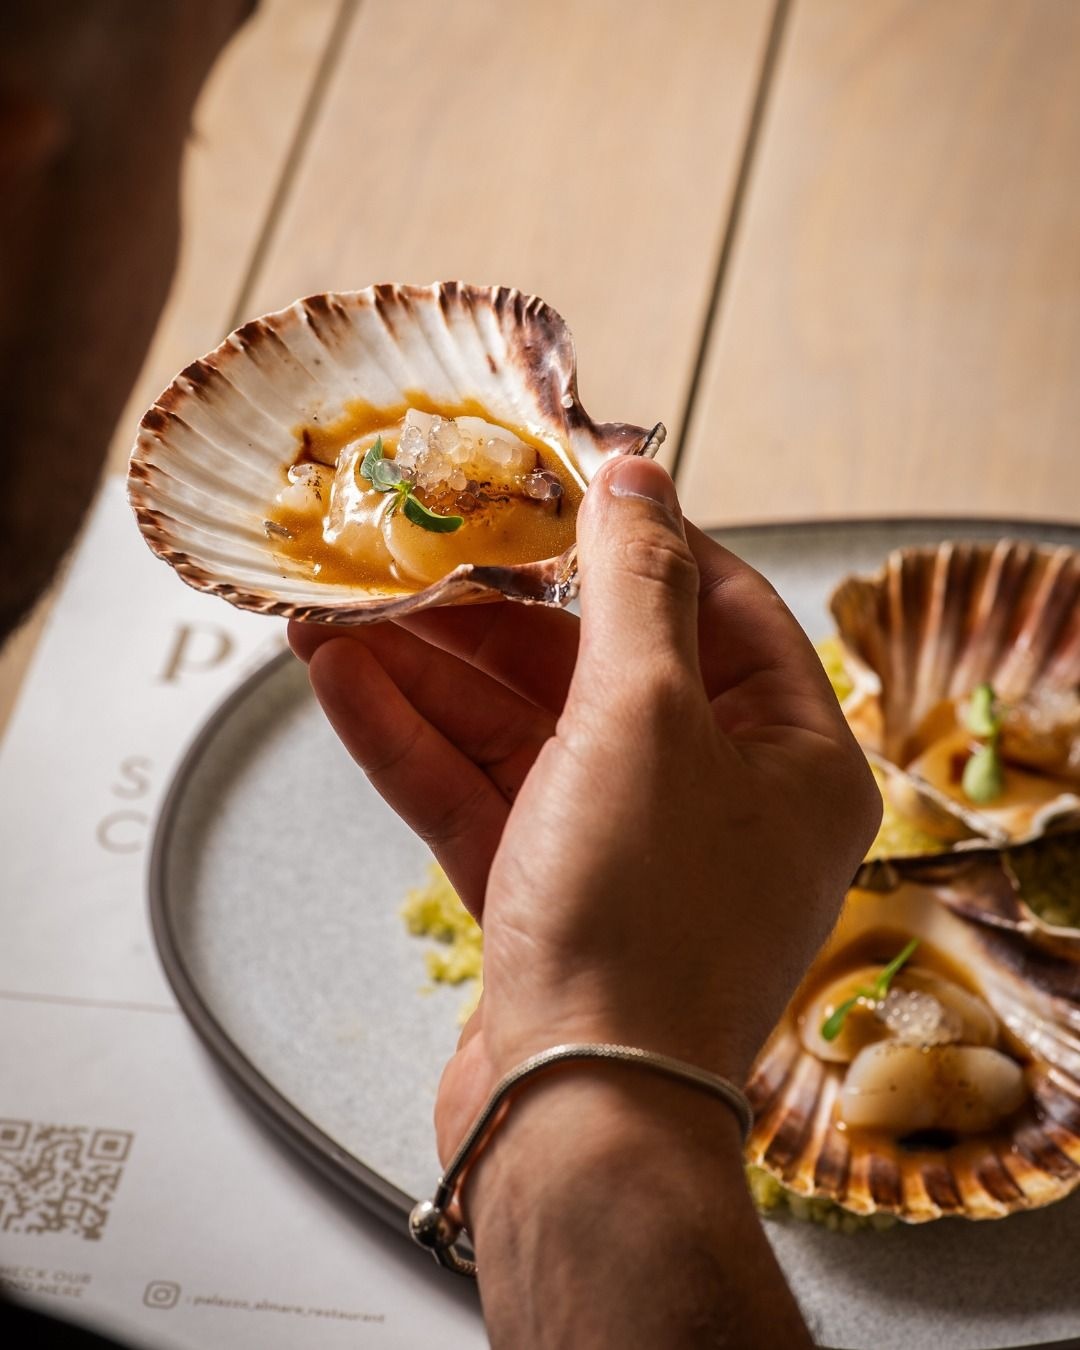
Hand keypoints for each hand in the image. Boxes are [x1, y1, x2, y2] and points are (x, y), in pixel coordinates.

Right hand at [289, 457, 880, 1159]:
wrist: (577, 1118)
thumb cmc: (643, 918)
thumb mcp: (647, 716)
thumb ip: (636, 585)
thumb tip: (638, 475)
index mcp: (789, 756)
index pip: (720, 607)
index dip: (638, 540)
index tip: (557, 486)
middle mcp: (718, 800)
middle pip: (600, 667)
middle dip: (495, 608)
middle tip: (414, 547)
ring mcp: (625, 850)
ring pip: (523, 729)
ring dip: (430, 667)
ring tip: (339, 605)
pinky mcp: (546, 894)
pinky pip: (482, 791)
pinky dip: (415, 740)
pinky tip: (340, 679)